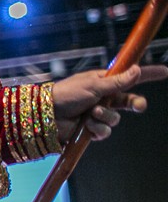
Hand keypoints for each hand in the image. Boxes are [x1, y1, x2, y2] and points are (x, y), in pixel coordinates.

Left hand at [51, 64, 167, 141]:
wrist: (47, 114)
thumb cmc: (67, 94)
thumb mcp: (93, 85)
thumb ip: (117, 81)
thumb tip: (137, 70)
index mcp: (103, 82)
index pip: (130, 77)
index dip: (147, 75)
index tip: (165, 71)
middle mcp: (102, 98)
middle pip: (129, 100)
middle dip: (136, 103)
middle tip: (139, 106)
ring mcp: (97, 114)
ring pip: (116, 119)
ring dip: (105, 117)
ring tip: (91, 113)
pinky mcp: (91, 129)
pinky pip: (105, 131)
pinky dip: (97, 128)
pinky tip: (86, 125)